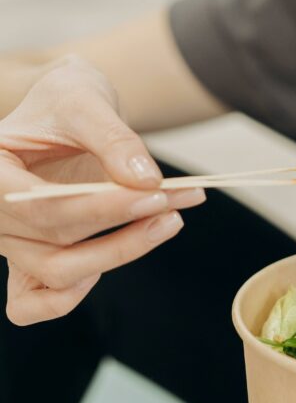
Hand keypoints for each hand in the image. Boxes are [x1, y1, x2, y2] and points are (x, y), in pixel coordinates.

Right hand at [0, 54, 204, 324]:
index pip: (36, 206)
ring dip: (118, 254)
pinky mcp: (29, 261)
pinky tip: (123, 250)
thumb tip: (146, 182)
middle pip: (52, 243)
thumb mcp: (85, 99)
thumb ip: (113, 138)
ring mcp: (9, 243)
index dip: (98, 208)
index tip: (153, 194)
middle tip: (172, 202)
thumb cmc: (64, 100)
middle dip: (120, 229)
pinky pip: (35, 303)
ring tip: (170, 219)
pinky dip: (73, 295)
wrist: (64, 113)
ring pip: (58, 275)